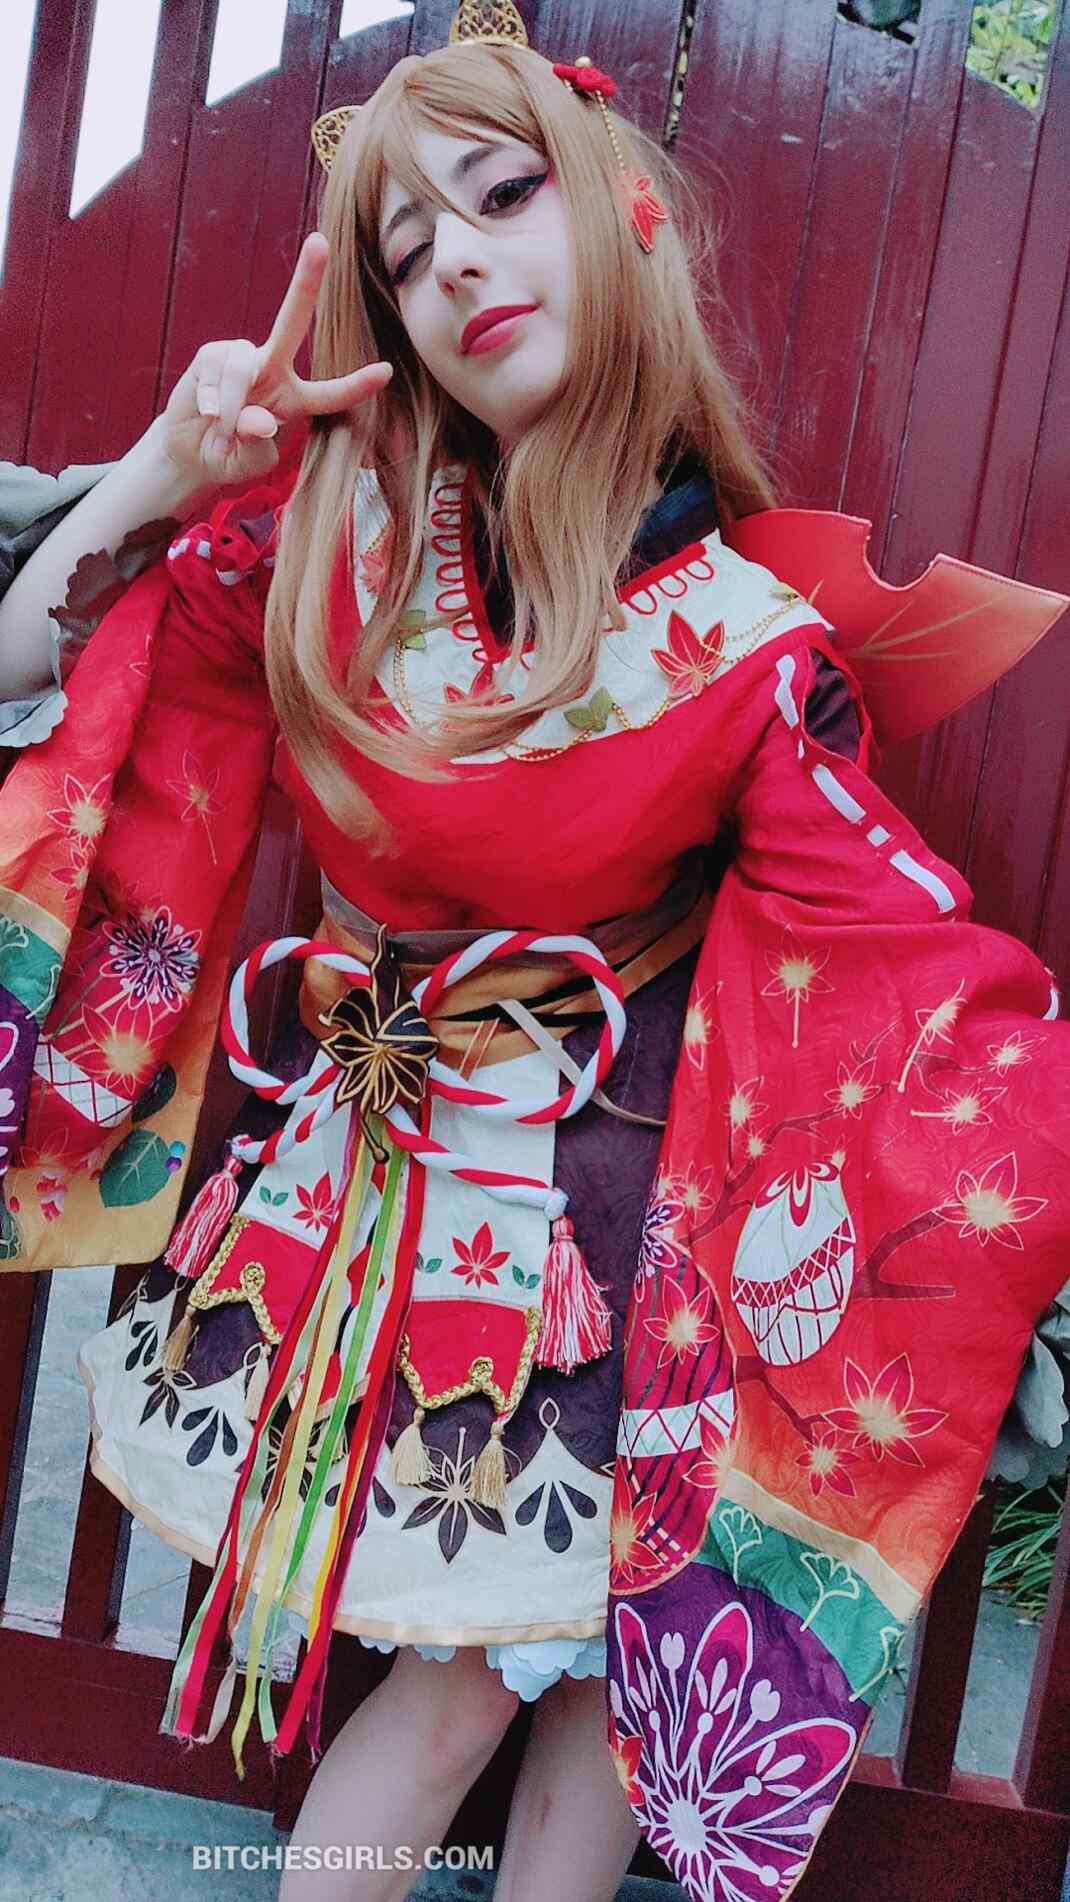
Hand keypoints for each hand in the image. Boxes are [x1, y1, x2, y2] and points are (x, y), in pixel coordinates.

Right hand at [159, 232, 391, 488]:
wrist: (190, 451)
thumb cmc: (228, 456)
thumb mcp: (247, 464)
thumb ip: (257, 447)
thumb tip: (259, 420)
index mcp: (295, 400)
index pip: (331, 394)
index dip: (357, 385)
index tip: (386, 371)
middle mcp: (274, 369)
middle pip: (293, 320)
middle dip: (307, 281)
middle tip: (322, 243)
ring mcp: (242, 358)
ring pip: (244, 363)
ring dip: (232, 402)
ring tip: (222, 428)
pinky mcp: (212, 355)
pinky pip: (217, 368)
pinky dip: (212, 396)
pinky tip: (207, 413)